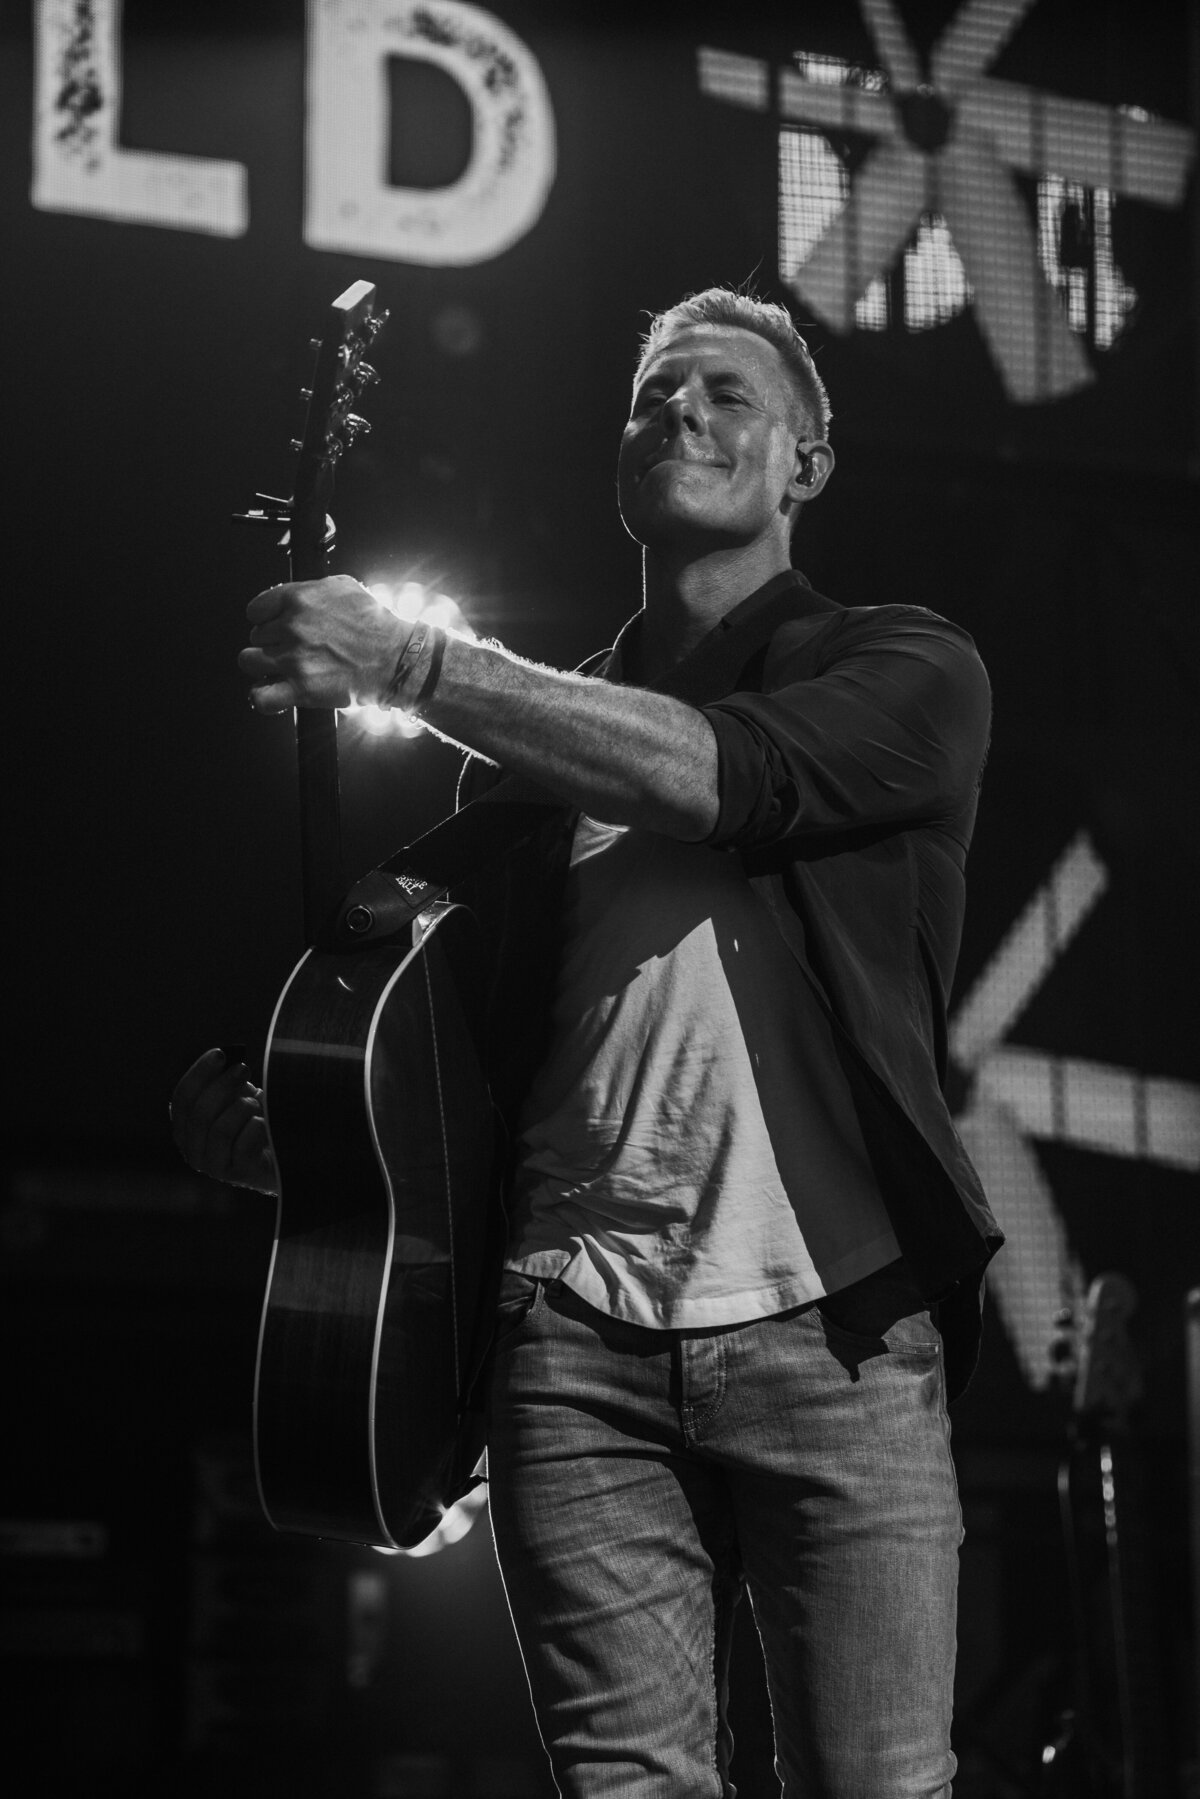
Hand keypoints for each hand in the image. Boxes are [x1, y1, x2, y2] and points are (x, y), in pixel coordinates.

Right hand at [170, 1048, 279, 1194]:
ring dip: (244, 1108)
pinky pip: (245, 1142)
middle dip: (223, 1085)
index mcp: (185, 1130)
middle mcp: (193, 1151)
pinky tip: (266, 1124)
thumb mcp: (235, 1097)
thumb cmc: (254, 1121)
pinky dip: (258, 1125)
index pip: (182, 1099)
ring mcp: (215, 1167)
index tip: (220, 1054)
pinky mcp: (239, 1174)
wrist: (283, 1154)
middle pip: (200, 1112)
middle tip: (243, 1068)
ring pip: (221, 1128)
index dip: (199, 1074)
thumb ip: (224, 1082)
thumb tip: (223, 1058)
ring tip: (259, 1104)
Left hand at [238, 575, 407, 713]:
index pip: (256, 609)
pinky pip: (261, 696)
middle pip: (255, 636)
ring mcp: (294, 659)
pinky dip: (262, 697)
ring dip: (262, 666)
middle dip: (271, 642)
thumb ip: (312, 589)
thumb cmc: (376, 624)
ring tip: (279, 669)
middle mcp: (292, 627)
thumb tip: (295, 595)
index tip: (275, 626)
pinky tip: (271, 693)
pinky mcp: (301, 689)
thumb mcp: (344, 588)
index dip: (265, 619)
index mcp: (299, 599)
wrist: (396, 658)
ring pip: (249, 661)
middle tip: (292, 648)